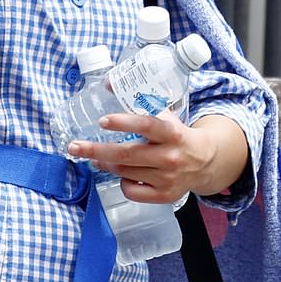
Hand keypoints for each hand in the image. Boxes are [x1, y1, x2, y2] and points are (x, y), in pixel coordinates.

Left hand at [67, 112, 247, 204]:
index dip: (123, 122)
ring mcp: (168, 179)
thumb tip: (107, 84)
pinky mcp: (165, 196)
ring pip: (124, 172)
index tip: (102, 121)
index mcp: (172, 133)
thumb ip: (141, 104)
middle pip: (125, 155)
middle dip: (95, 150)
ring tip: (94, 157)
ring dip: (104, 163)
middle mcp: (170, 156)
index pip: (146, 125)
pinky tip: (124, 174)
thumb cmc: (177, 135)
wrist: (206, 161)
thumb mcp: (166, 116)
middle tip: (74, 146)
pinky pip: (131, 191)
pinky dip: (122, 182)